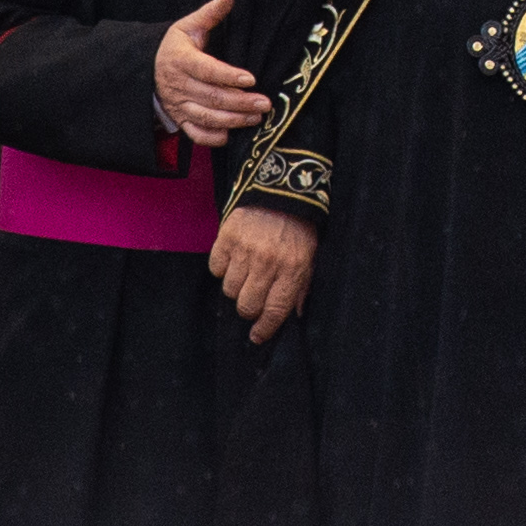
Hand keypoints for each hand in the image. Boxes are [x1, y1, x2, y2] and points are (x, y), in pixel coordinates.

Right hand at [153, 0, 268, 146]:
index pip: (206, 69)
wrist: (145, 69)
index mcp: (181, 59)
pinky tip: (230, 134)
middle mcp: (178, 84)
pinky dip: (211, 137)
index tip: (251, 78)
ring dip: (233, 120)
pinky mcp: (179, 119)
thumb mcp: (188, 26)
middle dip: (240, 102)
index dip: (228, 75)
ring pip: (206, 116)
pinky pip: (194, 133)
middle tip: (265, 103)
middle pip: (211, 96)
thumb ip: (211, 12)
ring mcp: (178, 104)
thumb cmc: (174, 46)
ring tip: (256, 118)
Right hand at [209, 204, 317, 345]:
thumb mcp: (310, 257)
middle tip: (252, 297)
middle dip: (249, 308)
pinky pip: (216, 269)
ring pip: (229, 290)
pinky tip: (234, 258)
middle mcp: (268, 263)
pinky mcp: (226, 238)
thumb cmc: (298, 227)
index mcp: (292, 269)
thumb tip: (293, 316)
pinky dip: (222, 267)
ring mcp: (245, 250)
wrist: (282, 189)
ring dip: (236, 287)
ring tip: (245, 272)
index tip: (257, 336)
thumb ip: (301, 287)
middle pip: (247, 306)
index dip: (264, 329)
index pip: (274, 311)